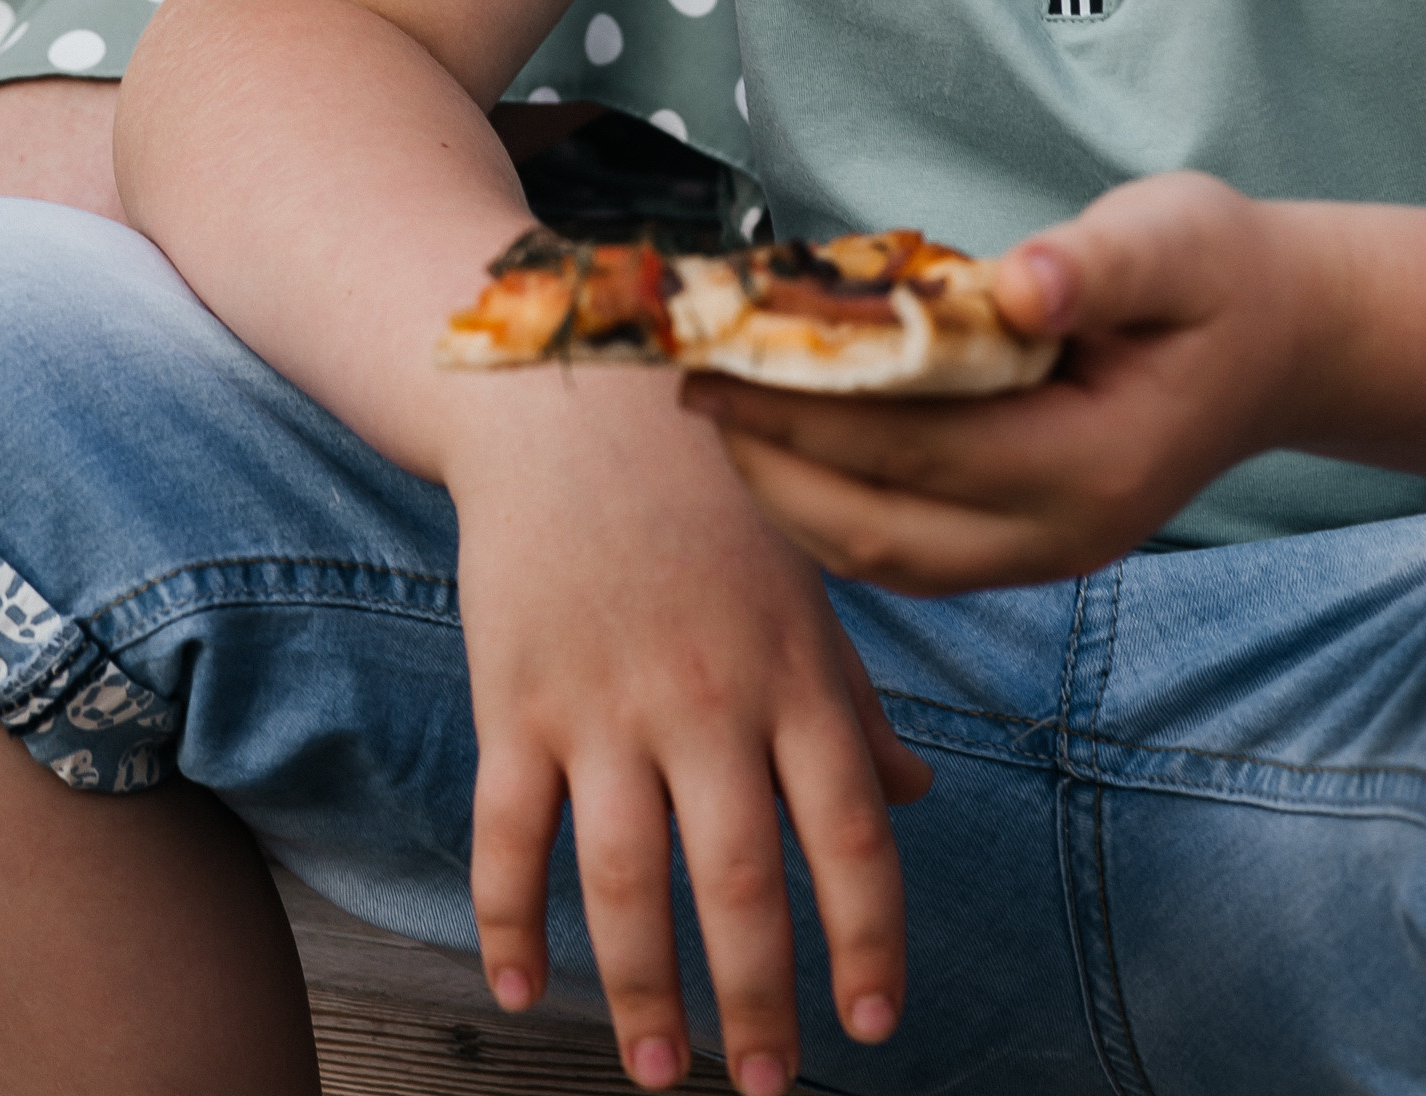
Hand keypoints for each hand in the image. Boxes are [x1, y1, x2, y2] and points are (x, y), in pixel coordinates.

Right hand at [447, 372, 926, 1094]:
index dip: (868, 945)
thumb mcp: (804, 587)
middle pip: (741, 887)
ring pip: (626, 885)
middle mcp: (709, 700)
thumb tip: (916, 798)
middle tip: (762, 1086)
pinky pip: (511, 836)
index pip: (851, 840)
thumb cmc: (710, 499)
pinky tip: (521, 990)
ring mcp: (605, 702)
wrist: (578, 399)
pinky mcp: (516, 696)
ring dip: (643, 994)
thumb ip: (855, 701)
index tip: (874, 1028)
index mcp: (795, 676)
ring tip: (660, 1069)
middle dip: (758, 1006)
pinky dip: (508, 924)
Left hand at [683, 172, 1311, 593]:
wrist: (1278, 342)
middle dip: (770, 458)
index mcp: (1094, 464)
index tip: (717, 357)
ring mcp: (1039, 553)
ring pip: (876, 555)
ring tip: (716, 408)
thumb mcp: (1174, 242)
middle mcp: (1060, 534)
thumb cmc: (1216, 276)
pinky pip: (897, 547)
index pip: (917, 449)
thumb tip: (1021, 285)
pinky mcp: (1018, 544)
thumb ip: (1096, 266)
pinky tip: (780, 434)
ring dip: (786, 489)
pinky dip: (825, 500)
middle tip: (687, 384)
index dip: (808, 408)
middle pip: (876, 527)